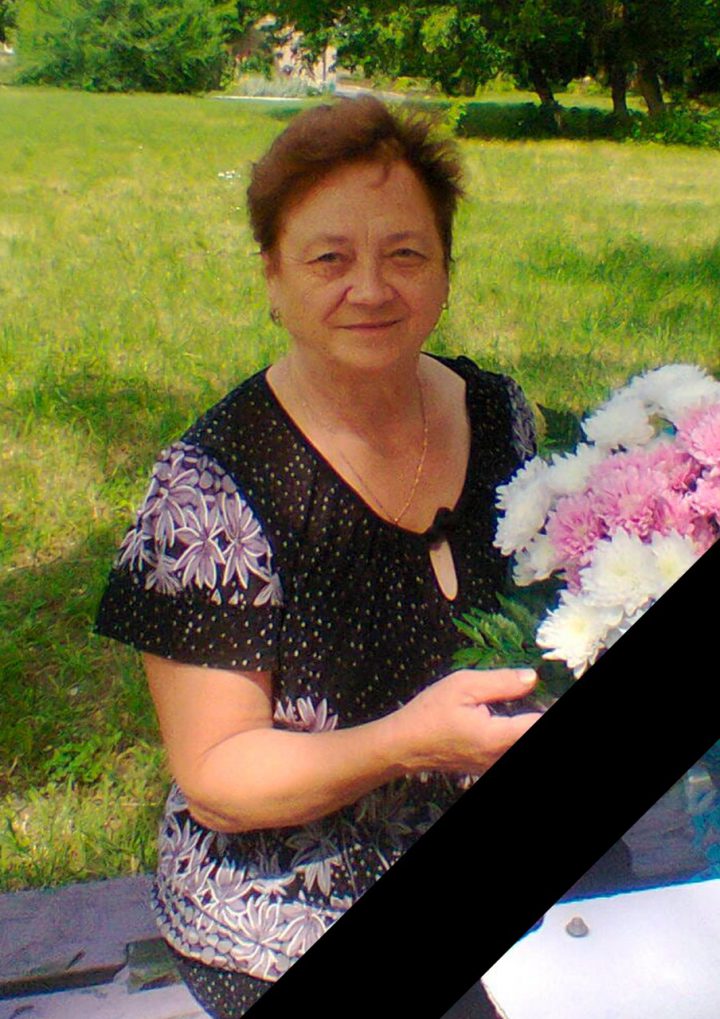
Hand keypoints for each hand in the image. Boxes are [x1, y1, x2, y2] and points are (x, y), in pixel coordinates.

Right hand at [391, 668, 540, 775]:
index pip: (539, 724)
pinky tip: (511, 717)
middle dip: (538, 712)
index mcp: (497, 737)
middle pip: (531, 732)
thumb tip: (533, 678)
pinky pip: (508, 748)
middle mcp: (500, 757)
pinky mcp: (488, 767)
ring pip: (519, 740)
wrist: (403, 745)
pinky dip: (514, 731)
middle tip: (540, 694)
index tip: (552, 690)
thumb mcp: (463, 685)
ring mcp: (494, 766)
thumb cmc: (430, 712)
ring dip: (525, 722)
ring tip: (529, 702)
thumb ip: (501, 682)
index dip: (550, 705)